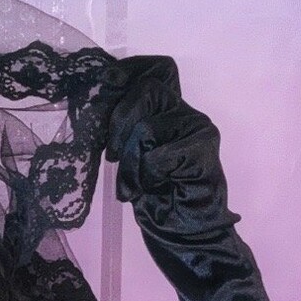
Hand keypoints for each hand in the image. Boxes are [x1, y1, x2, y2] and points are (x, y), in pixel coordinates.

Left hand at [102, 55, 225, 209]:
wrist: (183, 231)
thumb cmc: (154, 195)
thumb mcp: (129, 154)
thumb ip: (122, 126)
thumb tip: (97, 100)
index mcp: (168, 110)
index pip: (158, 69)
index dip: (131, 69)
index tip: (107, 82)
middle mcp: (186, 112)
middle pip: (149, 89)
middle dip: (120, 121)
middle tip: (112, 155)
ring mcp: (198, 128)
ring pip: (148, 126)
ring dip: (130, 161)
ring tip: (131, 185)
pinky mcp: (203, 149)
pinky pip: (159, 155)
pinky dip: (146, 176)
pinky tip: (150, 189)